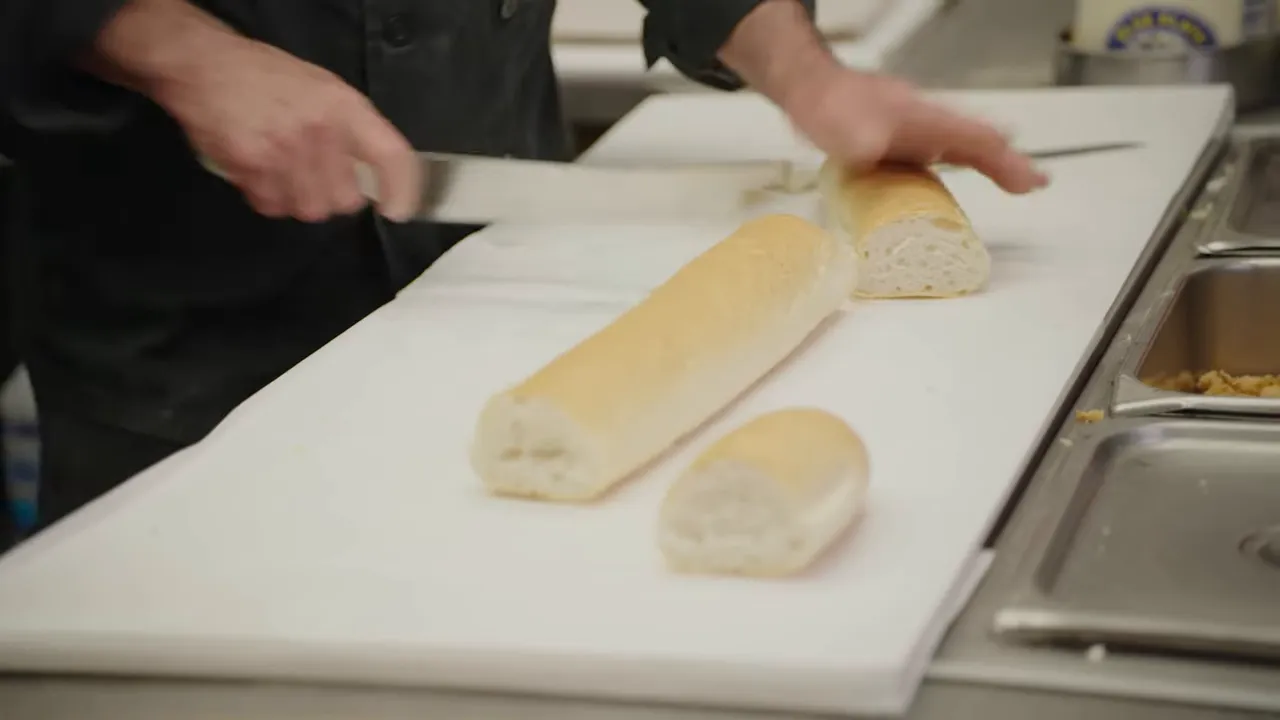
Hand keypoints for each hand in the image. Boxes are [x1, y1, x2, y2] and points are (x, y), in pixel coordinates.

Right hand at [154, 38, 419, 221]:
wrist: (205, 65)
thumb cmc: (269, 77)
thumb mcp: (323, 89)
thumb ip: (350, 129)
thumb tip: (373, 176)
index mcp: (344, 106)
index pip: (390, 155)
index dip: (401, 189)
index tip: (397, 211)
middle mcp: (319, 130)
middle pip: (346, 200)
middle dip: (336, 197)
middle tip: (321, 179)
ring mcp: (284, 152)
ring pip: (310, 210)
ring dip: (302, 200)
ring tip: (288, 173)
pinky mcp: (251, 168)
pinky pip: (273, 207)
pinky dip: (270, 199)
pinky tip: (262, 172)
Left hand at [781, 65, 1049, 193]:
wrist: (811, 88)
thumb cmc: (831, 107)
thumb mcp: (845, 131)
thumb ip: (863, 144)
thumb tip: (874, 154)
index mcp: (922, 120)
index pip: (974, 139)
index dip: (1003, 161)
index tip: (1029, 179)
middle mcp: (926, 124)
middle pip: (978, 142)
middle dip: (1009, 163)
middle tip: (1036, 183)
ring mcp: (915, 131)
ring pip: (963, 146)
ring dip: (991, 163)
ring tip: (1017, 182)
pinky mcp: (901, 140)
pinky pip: (941, 153)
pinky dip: (962, 163)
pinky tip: (961, 178)